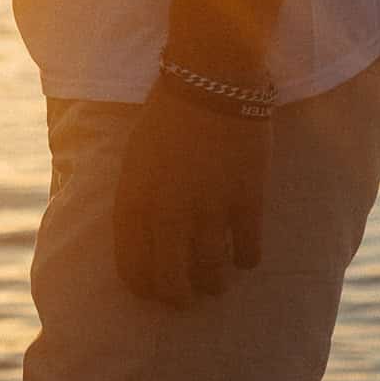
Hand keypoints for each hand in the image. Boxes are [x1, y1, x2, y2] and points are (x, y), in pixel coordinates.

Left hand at [112, 85, 272, 305]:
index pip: (132, 267)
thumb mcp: (134, 160)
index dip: (143, 288)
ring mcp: (208, 209)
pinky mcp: (246, 201)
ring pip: (210, 275)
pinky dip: (246, 260)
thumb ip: (137, 201)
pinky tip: (244, 258)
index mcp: (133, 201)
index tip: (152, 292)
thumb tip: (143, 241)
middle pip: (170, 282)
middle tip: (185, 299)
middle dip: (177, 298)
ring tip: (215, 285)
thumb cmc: (167, 118)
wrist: (210, 81)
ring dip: (212, 285)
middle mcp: (167, 212)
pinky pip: (247, 252)